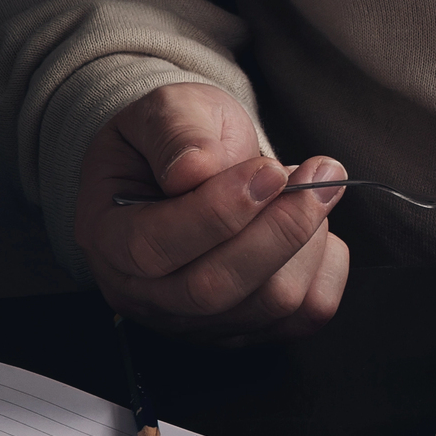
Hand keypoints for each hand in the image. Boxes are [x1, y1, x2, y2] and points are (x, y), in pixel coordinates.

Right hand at [72, 83, 349, 341]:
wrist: (200, 160)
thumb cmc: (179, 136)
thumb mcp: (167, 110)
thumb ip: (176, 132)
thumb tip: (194, 169)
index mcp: (108, 236)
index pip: (154, 248)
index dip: (217, 212)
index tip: (269, 170)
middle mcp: (147, 293)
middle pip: (215, 288)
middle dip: (280, 228)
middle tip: (321, 173)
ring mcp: (198, 319)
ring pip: (269, 303)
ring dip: (309, 238)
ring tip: (310, 187)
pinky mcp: (250, 326)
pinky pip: (306, 314)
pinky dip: (327, 265)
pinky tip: (315, 225)